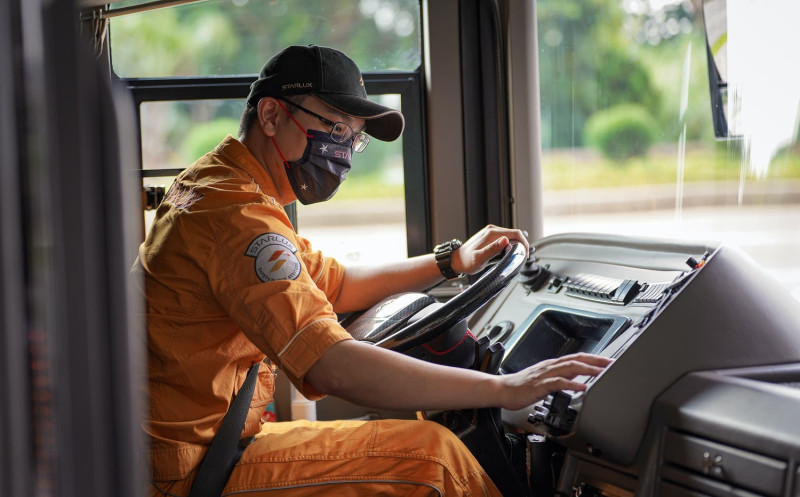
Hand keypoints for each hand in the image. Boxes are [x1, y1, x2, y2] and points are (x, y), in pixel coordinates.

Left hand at [452, 224, 529, 274]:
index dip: (524, 244)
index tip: (525, 255)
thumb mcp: (479, 259)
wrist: (456, 260)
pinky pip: (505, 238)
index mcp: (492, 233)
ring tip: (515, 257)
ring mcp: (491, 232)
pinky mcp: (490, 236)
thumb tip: (506, 240)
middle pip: (515, 234)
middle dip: (521, 245)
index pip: (516, 233)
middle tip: (521, 258)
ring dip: (516, 245)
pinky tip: (507, 254)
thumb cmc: (466, 261)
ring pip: (510, 236)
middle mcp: (492, 230)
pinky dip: (510, 246)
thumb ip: (492, 250)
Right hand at [498, 353, 612, 409]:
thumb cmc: (521, 387)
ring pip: (569, 368)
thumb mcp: (545, 380)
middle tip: (612, 363)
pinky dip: (571, 384)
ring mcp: (545, 375)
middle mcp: (550, 366)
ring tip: (601, 372)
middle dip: (596, 361)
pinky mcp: (539, 385)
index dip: (594, 358)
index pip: (577, 358)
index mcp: (552, 365)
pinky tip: (581, 388)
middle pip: (577, 359)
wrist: (502, 390)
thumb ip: (561, 378)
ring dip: (587, 369)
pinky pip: (557, 383)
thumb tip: (577, 379)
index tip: (609, 361)